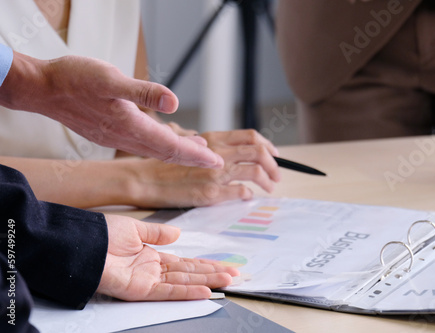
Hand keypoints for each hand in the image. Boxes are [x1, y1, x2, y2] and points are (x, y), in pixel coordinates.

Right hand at [0, 52, 222, 168]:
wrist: (43, 89)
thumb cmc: (74, 80)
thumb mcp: (111, 79)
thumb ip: (144, 92)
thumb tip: (174, 103)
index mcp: (131, 125)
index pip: (171, 146)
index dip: (196, 155)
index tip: (216, 161)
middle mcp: (125, 136)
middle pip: (167, 153)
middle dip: (192, 158)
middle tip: (214, 161)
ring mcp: (116, 137)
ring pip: (155, 150)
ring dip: (177, 152)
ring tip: (196, 149)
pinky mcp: (109, 133)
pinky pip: (142, 145)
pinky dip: (160, 145)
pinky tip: (163, 137)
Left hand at [97, 215, 238, 300]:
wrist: (79, 243)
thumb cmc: (101, 234)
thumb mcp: (135, 228)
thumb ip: (157, 233)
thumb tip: (178, 233)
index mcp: (151, 255)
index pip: (185, 262)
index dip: (205, 264)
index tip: (223, 265)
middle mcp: (153, 270)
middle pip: (189, 273)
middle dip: (212, 274)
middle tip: (234, 276)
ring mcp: (148, 281)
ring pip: (184, 283)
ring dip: (207, 283)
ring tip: (227, 282)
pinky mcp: (140, 290)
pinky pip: (168, 292)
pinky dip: (187, 293)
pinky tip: (204, 292)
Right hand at [126, 129, 280, 206]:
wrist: (145, 179)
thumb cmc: (166, 163)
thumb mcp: (192, 146)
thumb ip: (214, 148)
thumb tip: (237, 153)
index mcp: (214, 139)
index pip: (252, 137)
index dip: (269, 146)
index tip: (275, 155)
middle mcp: (218, 154)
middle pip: (259, 153)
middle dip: (274, 165)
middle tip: (276, 176)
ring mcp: (216, 173)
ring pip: (256, 172)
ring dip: (268, 181)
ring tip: (269, 188)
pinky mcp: (211, 192)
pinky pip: (241, 192)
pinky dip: (249, 194)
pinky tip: (247, 196)